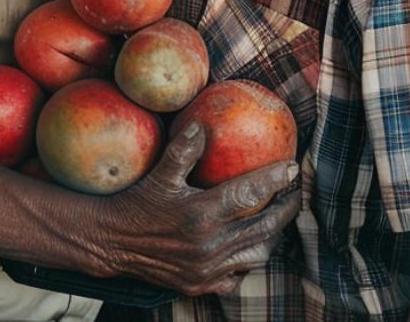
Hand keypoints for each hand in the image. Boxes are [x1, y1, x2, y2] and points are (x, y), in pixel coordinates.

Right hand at [95, 122, 300, 295]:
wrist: (113, 242)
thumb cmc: (138, 201)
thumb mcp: (160, 173)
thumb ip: (183, 149)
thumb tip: (203, 125)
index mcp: (202, 213)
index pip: (250, 193)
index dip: (275, 179)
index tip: (292, 167)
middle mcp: (209, 245)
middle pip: (263, 227)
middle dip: (286, 209)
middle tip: (296, 192)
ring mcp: (207, 270)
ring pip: (257, 254)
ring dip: (273, 235)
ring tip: (280, 217)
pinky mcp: (201, 284)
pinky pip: (237, 276)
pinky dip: (249, 259)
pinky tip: (252, 244)